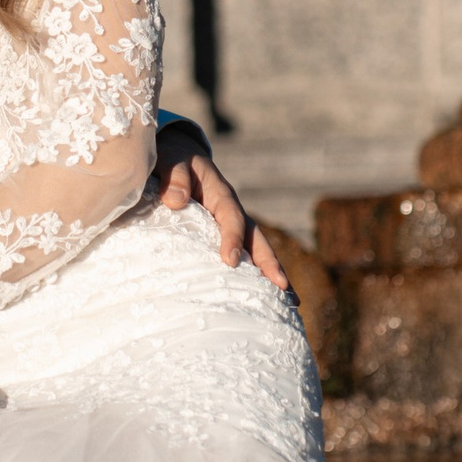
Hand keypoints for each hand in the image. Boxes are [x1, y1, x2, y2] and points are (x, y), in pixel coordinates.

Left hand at [152, 138, 288, 290]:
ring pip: (255, 251)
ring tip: (289, 303)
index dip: (233, 237)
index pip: (231, 217)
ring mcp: (230, 227)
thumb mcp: (172, 160)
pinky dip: (253, 277)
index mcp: (220, 194)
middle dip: (270, 263)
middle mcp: (232, 212)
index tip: (230, 261)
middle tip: (282, 288)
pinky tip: (261, 300)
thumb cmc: (173, 159)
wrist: (177, 158)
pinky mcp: (222, 238)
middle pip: (256, 238)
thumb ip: (175, 177)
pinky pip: (242, 257)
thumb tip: (176, 200)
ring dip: (270, 274)